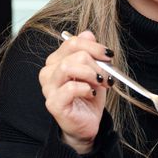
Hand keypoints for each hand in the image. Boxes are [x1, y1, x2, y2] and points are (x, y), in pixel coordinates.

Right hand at [38, 30, 112, 153]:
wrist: (87, 124)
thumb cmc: (89, 98)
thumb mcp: (95, 72)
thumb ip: (90, 53)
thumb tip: (88, 34)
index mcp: (57, 61)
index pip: (72, 43)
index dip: (94, 47)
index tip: (109, 55)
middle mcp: (49, 72)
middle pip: (73, 54)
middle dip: (96, 63)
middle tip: (107, 76)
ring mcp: (49, 88)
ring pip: (67, 67)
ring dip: (91, 74)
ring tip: (101, 83)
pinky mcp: (53, 103)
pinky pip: (69, 88)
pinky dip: (85, 88)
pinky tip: (91, 93)